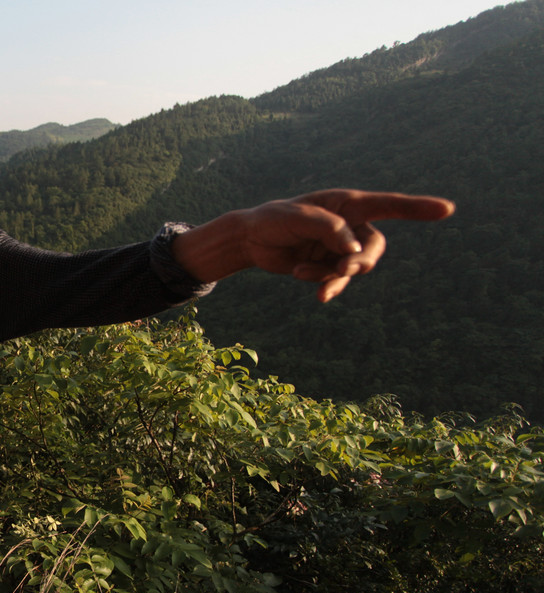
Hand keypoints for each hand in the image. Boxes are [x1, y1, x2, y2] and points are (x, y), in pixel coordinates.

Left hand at [237, 189, 454, 301]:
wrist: (252, 240)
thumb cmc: (275, 219)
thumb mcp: (298, 218)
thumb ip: (329, 229)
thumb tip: (354, 250)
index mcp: (347, 203)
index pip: (388, 205)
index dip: (417, 208)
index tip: (447, 209)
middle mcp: (350, 225)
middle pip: (374, 248)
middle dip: (361, 262)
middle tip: (344, 270)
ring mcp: (341, 248)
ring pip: (355, 269)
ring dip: (333, 275)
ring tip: (304, 274)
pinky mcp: (329, 265)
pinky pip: (337, 280)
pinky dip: (322, 282)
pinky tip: (305, 280)